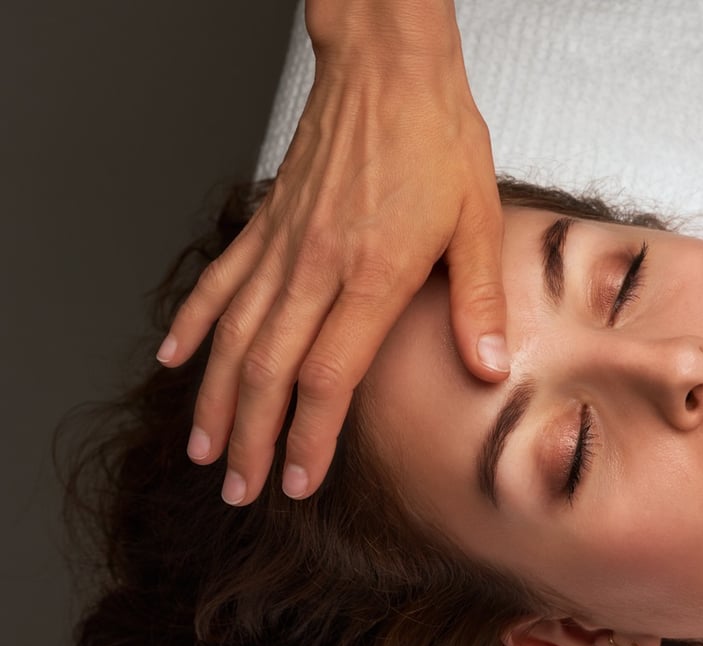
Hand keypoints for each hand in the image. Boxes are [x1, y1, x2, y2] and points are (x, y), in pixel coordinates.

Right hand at [156, 0, 507, 504]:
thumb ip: (478, 302)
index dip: (309, 437)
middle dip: (253, 438)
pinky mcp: (268, 222)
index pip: (328, 377)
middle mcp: (317, 265)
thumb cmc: (435, 136)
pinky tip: (176, 357)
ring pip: (234, 336)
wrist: (388, 66)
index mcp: (374, 273)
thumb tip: (490, 368)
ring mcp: (284, 244)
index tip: (299, 481)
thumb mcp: (478, 220)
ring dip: (216, 398)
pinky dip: (194, 321)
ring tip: (205, 447)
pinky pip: (219, 279)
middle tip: (241, 487)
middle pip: (270, 371)